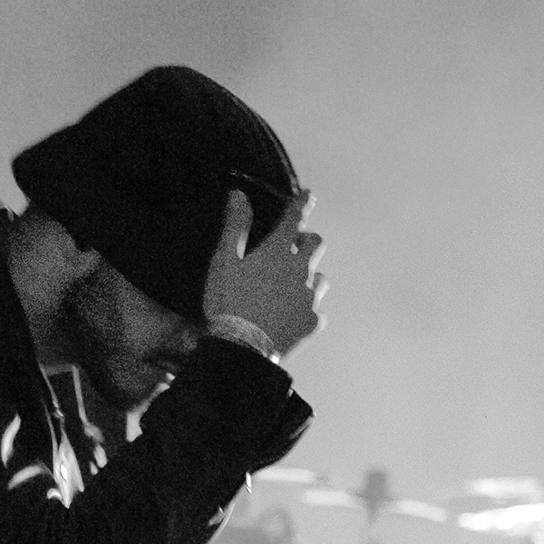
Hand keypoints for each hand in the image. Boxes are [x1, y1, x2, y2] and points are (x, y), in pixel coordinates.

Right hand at [203, 187, 325, 356]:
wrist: (242, 348)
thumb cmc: (228, 302)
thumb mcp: (224, 261)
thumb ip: (235, 226)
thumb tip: (238, 195)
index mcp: (278, 252)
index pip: (295, 218)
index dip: (302, 203)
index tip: (309, 195)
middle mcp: (301, 270)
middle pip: (317, 244)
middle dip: (308, 241)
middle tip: (296, 247)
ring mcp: (310, 296)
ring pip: (320, 277)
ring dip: (309, 277)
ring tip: (291, 288)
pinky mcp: (313, 321)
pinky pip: (317, 309)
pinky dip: (307, 310)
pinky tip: (291, 317)